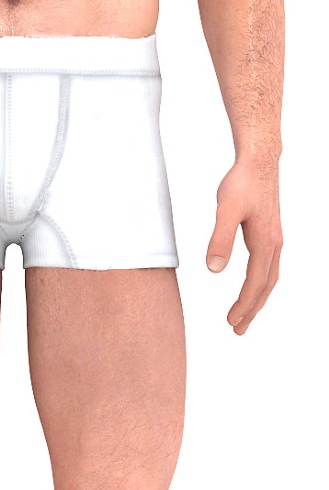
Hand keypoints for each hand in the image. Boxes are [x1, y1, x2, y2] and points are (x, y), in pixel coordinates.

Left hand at [206, 157, 282, 334]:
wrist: (260, 160)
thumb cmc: (242, 182)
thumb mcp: (226, 210)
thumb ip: (220, 239)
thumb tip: (214, 270)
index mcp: (265, 243)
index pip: (254, 284)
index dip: (243, 305)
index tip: (231, 322)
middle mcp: (274, 244)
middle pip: (265, 286)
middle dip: (252, 309)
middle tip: (238, 329)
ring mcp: (275, 238)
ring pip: (270, 277)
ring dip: (258, 298)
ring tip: (246, 313)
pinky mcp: (270, 231)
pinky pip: (269, 266)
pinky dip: (262, 281)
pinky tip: (254, 282)